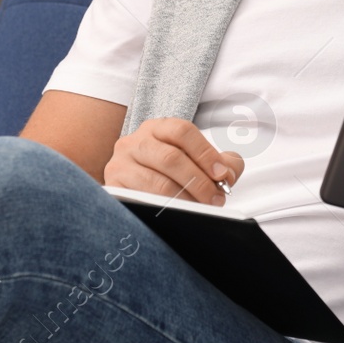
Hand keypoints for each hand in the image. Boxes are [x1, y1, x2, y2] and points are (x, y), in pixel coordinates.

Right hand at [103, 117, 243, 206]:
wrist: (134, 190)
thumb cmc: (170, 173)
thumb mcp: (196, 160)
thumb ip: (222, 162)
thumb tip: (230, 173)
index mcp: (157, 128)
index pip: (182, 131)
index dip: (205, 153)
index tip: (222, 174)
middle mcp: (135, 142)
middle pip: (170, 157)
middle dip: (198, 181)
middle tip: (215, 199)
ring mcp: (120, 164)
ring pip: (156, 182)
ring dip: (184, 199)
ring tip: (201, 210)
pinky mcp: (113, 187)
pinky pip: (140, 200)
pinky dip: (163, 208)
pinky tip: (177, 214)